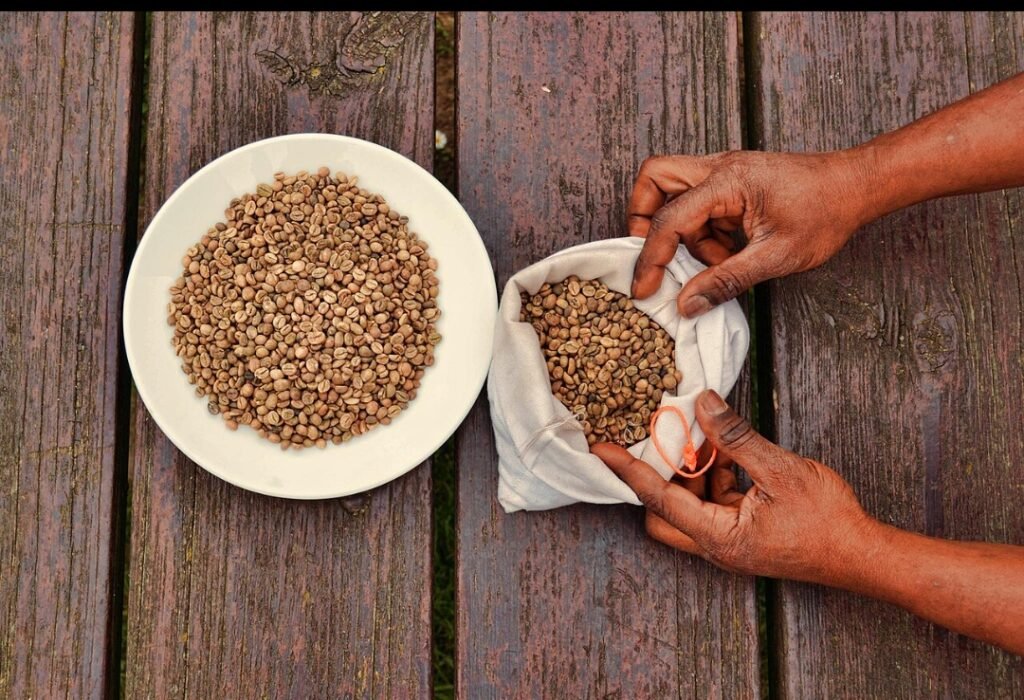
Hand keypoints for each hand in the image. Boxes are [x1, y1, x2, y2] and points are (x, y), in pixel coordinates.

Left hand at [591, 389, 872, 582]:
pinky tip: (723, 447)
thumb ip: (736, 438)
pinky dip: (714, 474)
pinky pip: (716, 501)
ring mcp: (730, 540)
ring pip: (690, 504)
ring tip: (696, 432)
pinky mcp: (745, 531)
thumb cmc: (827, 522)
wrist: (864, 555)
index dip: (628, 471)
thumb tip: (704, 403)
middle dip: (658, 473)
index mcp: (717, 538)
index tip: (601, 449)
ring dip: (691, 470)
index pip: (657, 499)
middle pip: (664, 511)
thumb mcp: (780, 470)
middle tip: (658, 436)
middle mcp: (716, 545)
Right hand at [628, 150, 872, 317]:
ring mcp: (724, 173)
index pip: (670, 218)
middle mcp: (719, 168)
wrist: (857, 186)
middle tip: (655, 254)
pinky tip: (729, 253)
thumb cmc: (826, 213)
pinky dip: (703, 232)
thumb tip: (687, 304)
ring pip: (674, 192)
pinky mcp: (732, 184)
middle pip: (655, 177)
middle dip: (643, 216)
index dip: (651, 257)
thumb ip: (727, 281)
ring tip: (717, 261)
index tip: (643, 288)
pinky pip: (699, 205)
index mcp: (728, 182)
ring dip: (683, 232)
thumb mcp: (777, 257)